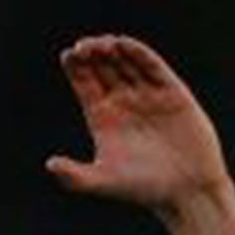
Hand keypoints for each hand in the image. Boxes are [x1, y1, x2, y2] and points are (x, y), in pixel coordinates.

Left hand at [46, 35, 229, 212]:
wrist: (184, 190)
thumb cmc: (141, 189)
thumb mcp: (102, 181)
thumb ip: (74, 176)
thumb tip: (50, 164)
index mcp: (103, 119)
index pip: (85, 86)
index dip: (76, 69)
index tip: (67, 55)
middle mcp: (123, 103)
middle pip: (103, 69)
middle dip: (92, 55)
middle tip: (83, 47)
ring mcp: (148, 95)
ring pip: (126, 63)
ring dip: (113, 50)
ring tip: (100, 44)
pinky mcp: (172, 92)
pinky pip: (153, 67)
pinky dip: (139, 54)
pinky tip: (124, 45)